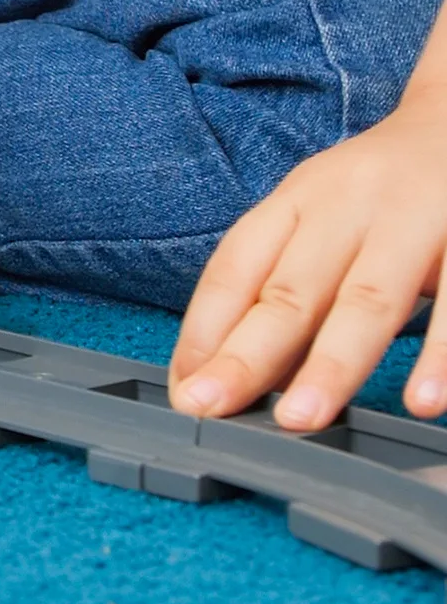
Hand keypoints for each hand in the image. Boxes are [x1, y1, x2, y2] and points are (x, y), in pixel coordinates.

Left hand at [170, 94, 446, 429]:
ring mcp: (415, 217)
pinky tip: (424, 400)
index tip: (183, 392)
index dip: (202, 333)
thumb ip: (283, 282)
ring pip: (367, 298)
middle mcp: (348, 205)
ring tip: (301, 417)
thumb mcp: (323, 212)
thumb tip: (228, 368)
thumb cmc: (385, 185)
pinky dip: (441, 354)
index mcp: (298, 199)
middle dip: (247, 355)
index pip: (234, 269)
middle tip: (212, 407)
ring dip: (332, 364)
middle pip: (289, 289)